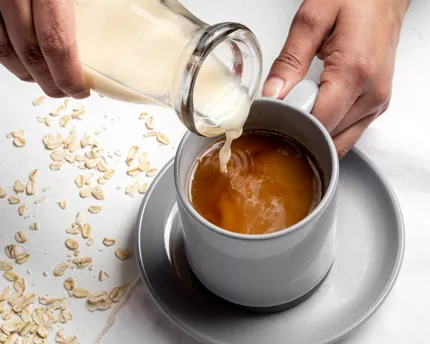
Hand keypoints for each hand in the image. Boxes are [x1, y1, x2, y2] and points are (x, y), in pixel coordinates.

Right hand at [0, 0, 88, 98]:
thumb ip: (90, 10)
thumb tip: (106, 43)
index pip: (55, 44)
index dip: (68, 76)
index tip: (80, 90)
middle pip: (29, 52)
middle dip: (49, 82)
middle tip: (66, 92)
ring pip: (4, 48)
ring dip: (26, 72)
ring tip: (46, 79)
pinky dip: (9, 53)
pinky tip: (25, 57)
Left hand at [263, 0, 409, 156]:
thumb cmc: (355, 1)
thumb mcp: (312, 20)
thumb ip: (289, 60)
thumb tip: (272, 95)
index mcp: (354, 72)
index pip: (319, 123)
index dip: (293, 125)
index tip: (277, 116)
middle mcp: (372, 93)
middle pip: (327, 136)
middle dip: (302, 129)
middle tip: (289, 106)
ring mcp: (377, 103)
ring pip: (338, 141)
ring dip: (316, 133)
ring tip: (305, 104)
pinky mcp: (377, 106)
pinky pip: (349, 134)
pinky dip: (329, 130)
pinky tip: (318, 110)